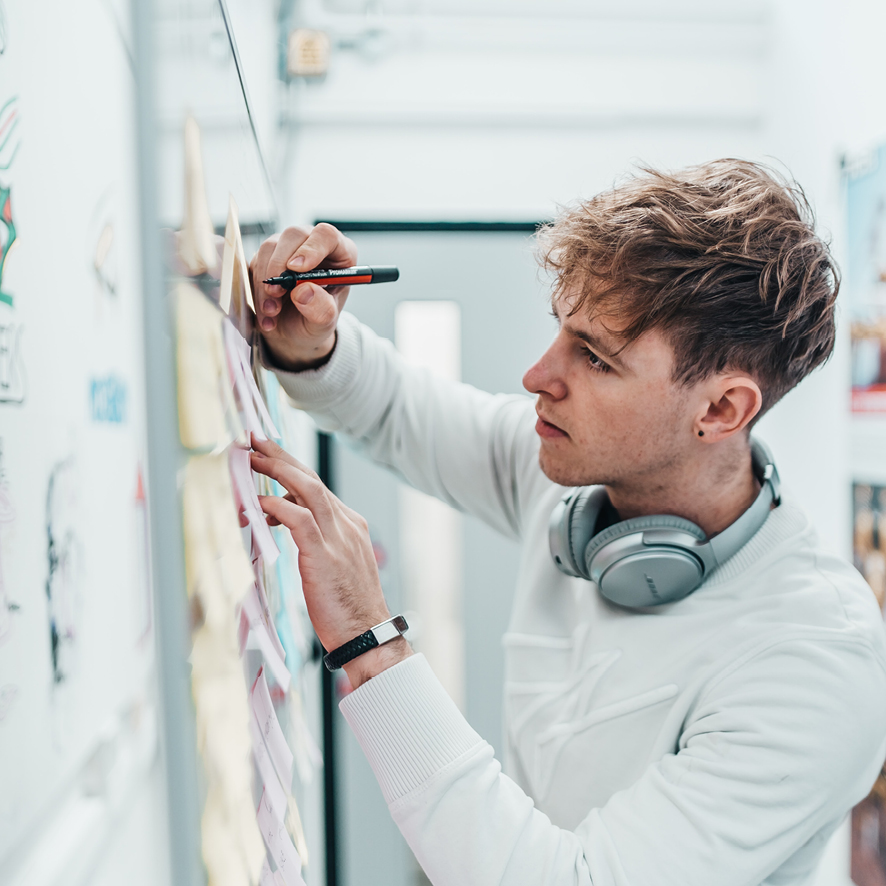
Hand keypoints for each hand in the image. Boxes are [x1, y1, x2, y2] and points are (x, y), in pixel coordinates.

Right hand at [249, 224, 357, 370]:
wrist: (295, 334)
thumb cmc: (316, 321)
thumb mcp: (325, 323)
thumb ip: (321, 309)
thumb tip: (304, 291)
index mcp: (338, 254)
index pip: (327, 235)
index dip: (312, 248)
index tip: (297, 268)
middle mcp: (312, 244)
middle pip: (293, 236)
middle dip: (280, 266)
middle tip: (276, 293)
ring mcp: (287, 248)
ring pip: (269, 248)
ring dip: (265, 281)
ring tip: (272, 311)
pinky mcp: (265, 258)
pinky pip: (253, 263)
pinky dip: (254, 289)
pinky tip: (265, 313)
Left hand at [250, 435, 411, 687]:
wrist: (368, 635)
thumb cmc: (348, 608)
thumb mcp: (334, 566)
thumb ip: (315, 540)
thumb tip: (284, 521)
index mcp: (350, 525)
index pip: (317, 486)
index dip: (292, 467)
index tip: (270, 454)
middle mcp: (347, 524)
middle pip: (311, 479)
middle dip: (281, 457)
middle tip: (255, 441)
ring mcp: (339, 538)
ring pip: (308, 490)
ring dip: (277, 470)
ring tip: (252, 460)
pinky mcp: (325, 555)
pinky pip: (300, 519)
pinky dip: (278, 506)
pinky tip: (259, 503)